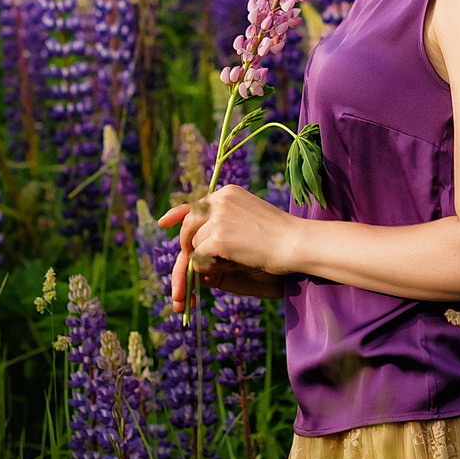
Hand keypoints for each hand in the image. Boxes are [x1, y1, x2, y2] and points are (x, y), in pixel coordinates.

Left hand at [156, 185, 301, 313]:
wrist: (296, 243)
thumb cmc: (280, 237)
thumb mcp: (248, 220)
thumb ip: (222, 223)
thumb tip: (196, 242)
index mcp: (228, 193)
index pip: (195, 202)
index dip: (177, 214)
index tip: (163, 222)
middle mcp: (219, 200)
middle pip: (189, 225)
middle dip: (187, 244)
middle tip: (194, 259)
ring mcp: (218, 218)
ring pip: (195, 244)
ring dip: (207, 256)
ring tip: (236, 257)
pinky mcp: (218, 238)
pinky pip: (200, 257)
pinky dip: (209, 265)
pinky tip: (232, 262)